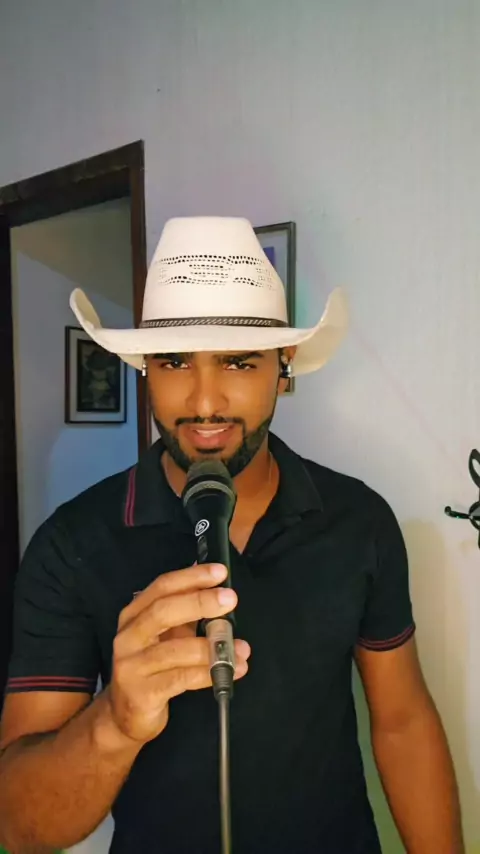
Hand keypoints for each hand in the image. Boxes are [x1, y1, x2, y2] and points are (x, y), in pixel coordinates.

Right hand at [107, 563, 249, 743]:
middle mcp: (128, 636)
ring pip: (175, 650)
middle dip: (199, 602)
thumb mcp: (165, 637)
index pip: (162, 587)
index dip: (191, 577)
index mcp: (134, 615)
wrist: (125, 716)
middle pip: (163, 611)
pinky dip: (208, 674)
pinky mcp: (141, 693)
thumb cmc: (152, 668)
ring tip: (241, 648)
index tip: (219, 572)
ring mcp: (131, 665)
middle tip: (230, 599)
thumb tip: (217, 590)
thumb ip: (186, 615)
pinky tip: (231, 671)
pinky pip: (180, 679)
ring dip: (213, 647)